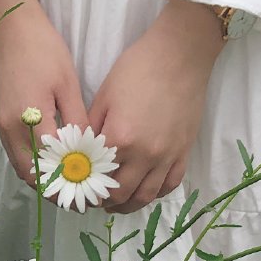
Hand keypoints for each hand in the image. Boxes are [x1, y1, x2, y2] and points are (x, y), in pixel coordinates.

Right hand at [0, 0, 87, 185]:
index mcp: (29, 119)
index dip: (69, 180)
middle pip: (31, 174)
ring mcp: (1, 126)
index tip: (89, 191)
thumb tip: (87, 150)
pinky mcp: (0, 121)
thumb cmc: (44, 50)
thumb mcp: (68, 85)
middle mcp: (11, 129)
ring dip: (42, 180)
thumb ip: (76, 121)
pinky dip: (33, 165)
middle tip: (79, 194)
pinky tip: (52, 163)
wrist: (11, 29)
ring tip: (68, 183)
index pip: (50, 163)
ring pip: (21, 168)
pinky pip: (16, 154)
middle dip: (54, 189)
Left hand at [90, 0, 223, 213]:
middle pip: (121, 194)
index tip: (76, 190)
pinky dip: (155, 193)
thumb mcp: (103, 98)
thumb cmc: (137, 69)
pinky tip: (144, 192)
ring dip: (128, 205)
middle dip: (103, 201)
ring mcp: (167, 155)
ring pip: (146, 196)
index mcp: (120, 139)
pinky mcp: (184, 151)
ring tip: (115, 204)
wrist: (179, 55)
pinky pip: (170, 184)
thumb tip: (80, 154)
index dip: (84, 188)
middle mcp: (145, 154)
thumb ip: (91, 131)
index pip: (97, 177)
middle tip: (93, 200)